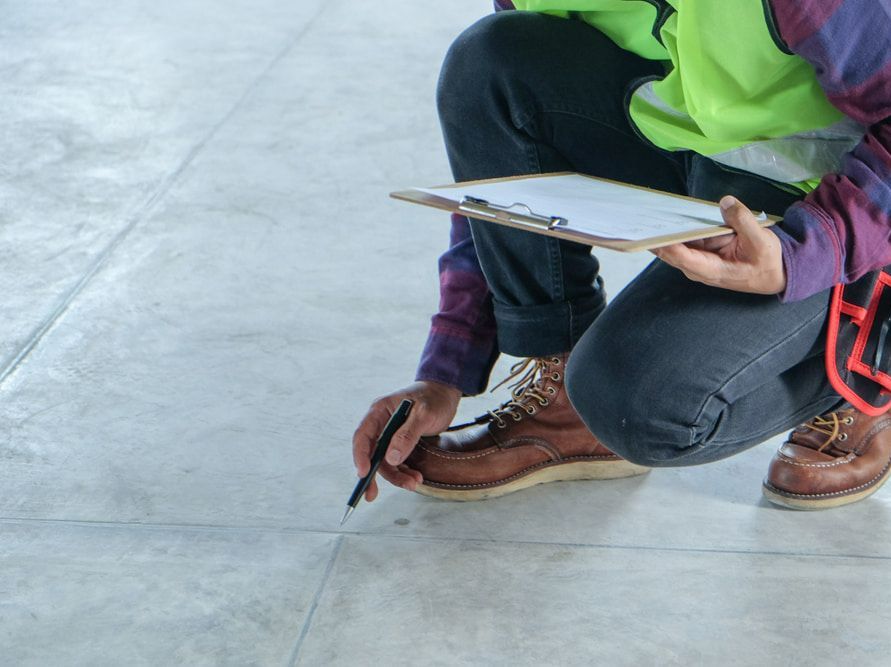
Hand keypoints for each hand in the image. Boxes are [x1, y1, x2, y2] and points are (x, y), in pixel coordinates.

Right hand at [352, 380, 460, 500]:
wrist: (445, 394)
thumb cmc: (434, 398)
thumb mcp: (424, 414)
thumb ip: (407, 435)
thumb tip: (391, 458)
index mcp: (379, 411)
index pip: (363, 436)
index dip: (360, 456)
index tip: (364, 474)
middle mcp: (381, 423)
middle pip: (372, 453)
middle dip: (376, 474)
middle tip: (372, 495)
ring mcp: (390, 434)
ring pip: (385, 461)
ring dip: (396, 475)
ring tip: (414, 483)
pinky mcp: (400, 442)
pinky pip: (396, 462)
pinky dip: (404, 472)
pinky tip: (415, 477)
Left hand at [652, 196, 785, 294]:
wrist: (774, 274)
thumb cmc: (767, 262)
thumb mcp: (761, 241)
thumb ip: (743, 221)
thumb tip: (726, 202)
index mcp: (711, 270)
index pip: (682, 258)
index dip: (666, 245)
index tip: (651, 233)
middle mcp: (698, 267)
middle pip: (670, 251)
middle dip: (655, 237)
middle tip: (637, 218)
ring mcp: (698, 258)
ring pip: (674, 243)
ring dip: (662, 230)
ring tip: (645, 212)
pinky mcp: (701, 250)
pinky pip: (684, 237)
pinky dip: (676, 227)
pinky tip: (664, 212)